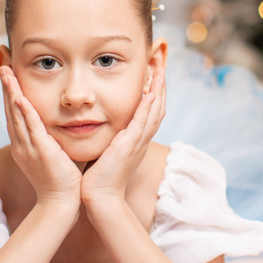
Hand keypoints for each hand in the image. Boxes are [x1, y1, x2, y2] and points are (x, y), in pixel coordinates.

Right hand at [0, 65, 81, 206]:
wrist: (61, 204)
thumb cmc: (62, 180)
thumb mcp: (53, 152)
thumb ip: (52, 136)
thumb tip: (61, 120)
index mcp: (23, 142)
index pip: (14, 109)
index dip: (9, 86)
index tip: (7, 66)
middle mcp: (21, 142)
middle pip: (9, 106)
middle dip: (5, 80)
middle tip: (0, 57)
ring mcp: (28, 146)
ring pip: (16, 112)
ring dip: (10, 89)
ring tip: (5, 67)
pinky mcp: (40, 151)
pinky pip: (30, 127)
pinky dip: (24, 110)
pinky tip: (19, 95)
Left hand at [81, 69, 166, 205]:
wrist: (100, 197)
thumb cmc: (100, 177)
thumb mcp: (108, 151)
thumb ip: (110, 138)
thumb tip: (103, 125)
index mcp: (137, 140)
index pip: (151, 112)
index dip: (155, 93)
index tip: (154, 74)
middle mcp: (141, 140)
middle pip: (158, 108)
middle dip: (161, 86)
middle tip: (162, 65)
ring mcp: (137, 142)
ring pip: (154, 112)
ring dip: (159, 90)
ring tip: (161, 71)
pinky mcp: (129, 146)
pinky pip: (142, 122)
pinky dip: (148, 107)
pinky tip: (151, 92)